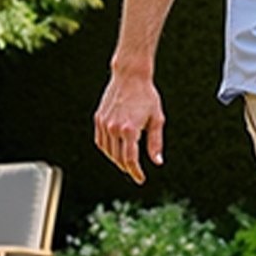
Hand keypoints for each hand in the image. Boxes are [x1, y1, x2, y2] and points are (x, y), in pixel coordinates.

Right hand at [94, 69, 164, 184]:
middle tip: (136, 172)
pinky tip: (115, 151)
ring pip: (107, 152)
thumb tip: (157, 162)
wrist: (130, 76)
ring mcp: (104, 123)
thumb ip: (156, 143)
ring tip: (127, 163)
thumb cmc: (147, 96)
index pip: (130, 160)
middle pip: (118, 158)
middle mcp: (114, 128)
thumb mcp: (157, 119)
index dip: (136, 173)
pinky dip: (107, 150)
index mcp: (130, 130)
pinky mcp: (98, 119)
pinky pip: (100, 141)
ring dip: (117, 160)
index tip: (140, 179)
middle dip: (127, 168)